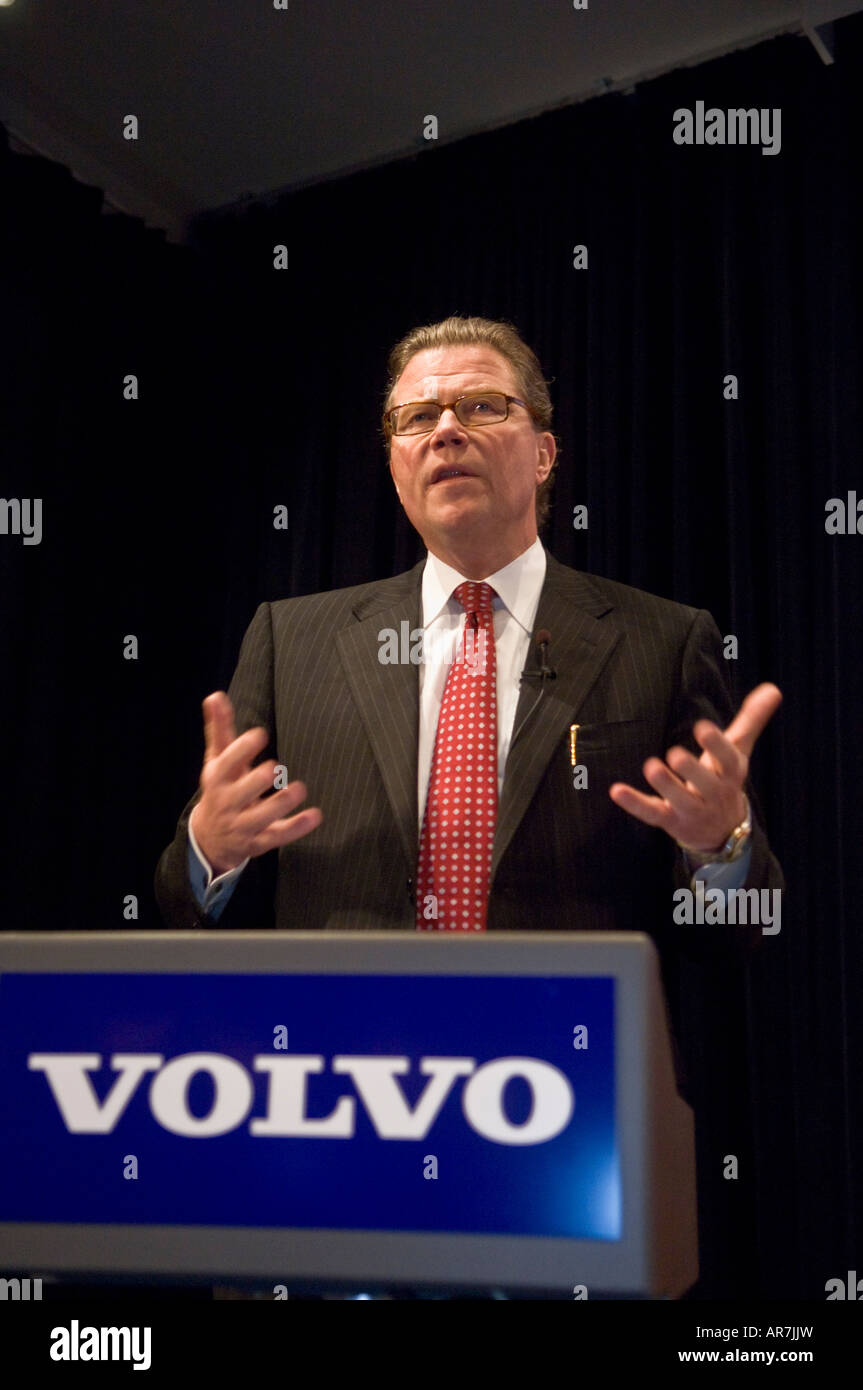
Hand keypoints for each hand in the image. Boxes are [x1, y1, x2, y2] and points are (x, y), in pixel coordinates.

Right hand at [190, 691, 321, 874]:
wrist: (209, 838)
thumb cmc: (220, 788)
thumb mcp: (217, 760)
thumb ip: (220, 729)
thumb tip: (215, 696)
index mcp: (217, 779)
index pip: (225, 764)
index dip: (241, 749)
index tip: (260, 734)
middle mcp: (228, 803)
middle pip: (241, 794)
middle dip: (256, 781)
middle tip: (274, 768)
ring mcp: (243, 825)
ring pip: (262, 817)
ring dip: (281, 804)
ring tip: (300, 788)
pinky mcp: (259, 841)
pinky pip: (279, 837)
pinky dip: (297, 827)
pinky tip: (316, 815)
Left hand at [608, 683, 781, 852]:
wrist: (724, 833)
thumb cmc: (725, 781)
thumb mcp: (738, 751)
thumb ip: (751, 720)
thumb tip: (773, 688)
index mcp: (730, 774)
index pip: (728, 760)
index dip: (717, 745)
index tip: (703, 728)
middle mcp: (714, 794)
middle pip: (706, 784)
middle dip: (692, 770)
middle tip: (675, 753)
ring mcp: (692, 810)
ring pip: (680, 800)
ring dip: (666, 785)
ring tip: (651, 766)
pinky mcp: (670, 821)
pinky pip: (652, 813)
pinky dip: (634, 803)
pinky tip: (617, 790)